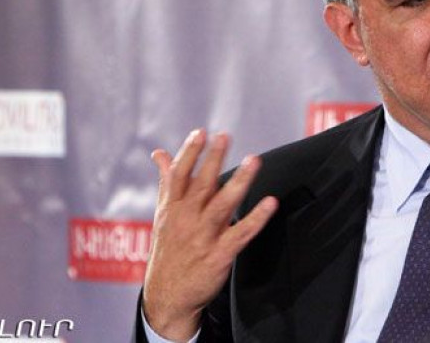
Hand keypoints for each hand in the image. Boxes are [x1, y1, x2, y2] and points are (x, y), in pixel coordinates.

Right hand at [142, 129, 277, 341]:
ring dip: (239, 182)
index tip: (200, 132)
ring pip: (222, 205)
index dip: (189, 153)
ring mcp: (203, 237)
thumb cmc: (168, 249)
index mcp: (172, 207)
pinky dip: (256, 218)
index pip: (178, 175)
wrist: (167, 296)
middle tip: (224, 136)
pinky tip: (270, 203)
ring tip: (253, 161)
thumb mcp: (163, 214)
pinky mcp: (220, 255)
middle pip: (201, 185)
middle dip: (212, 160)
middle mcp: (186, 219)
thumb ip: (166, 181)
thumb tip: (159, 153)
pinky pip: (241, 233)